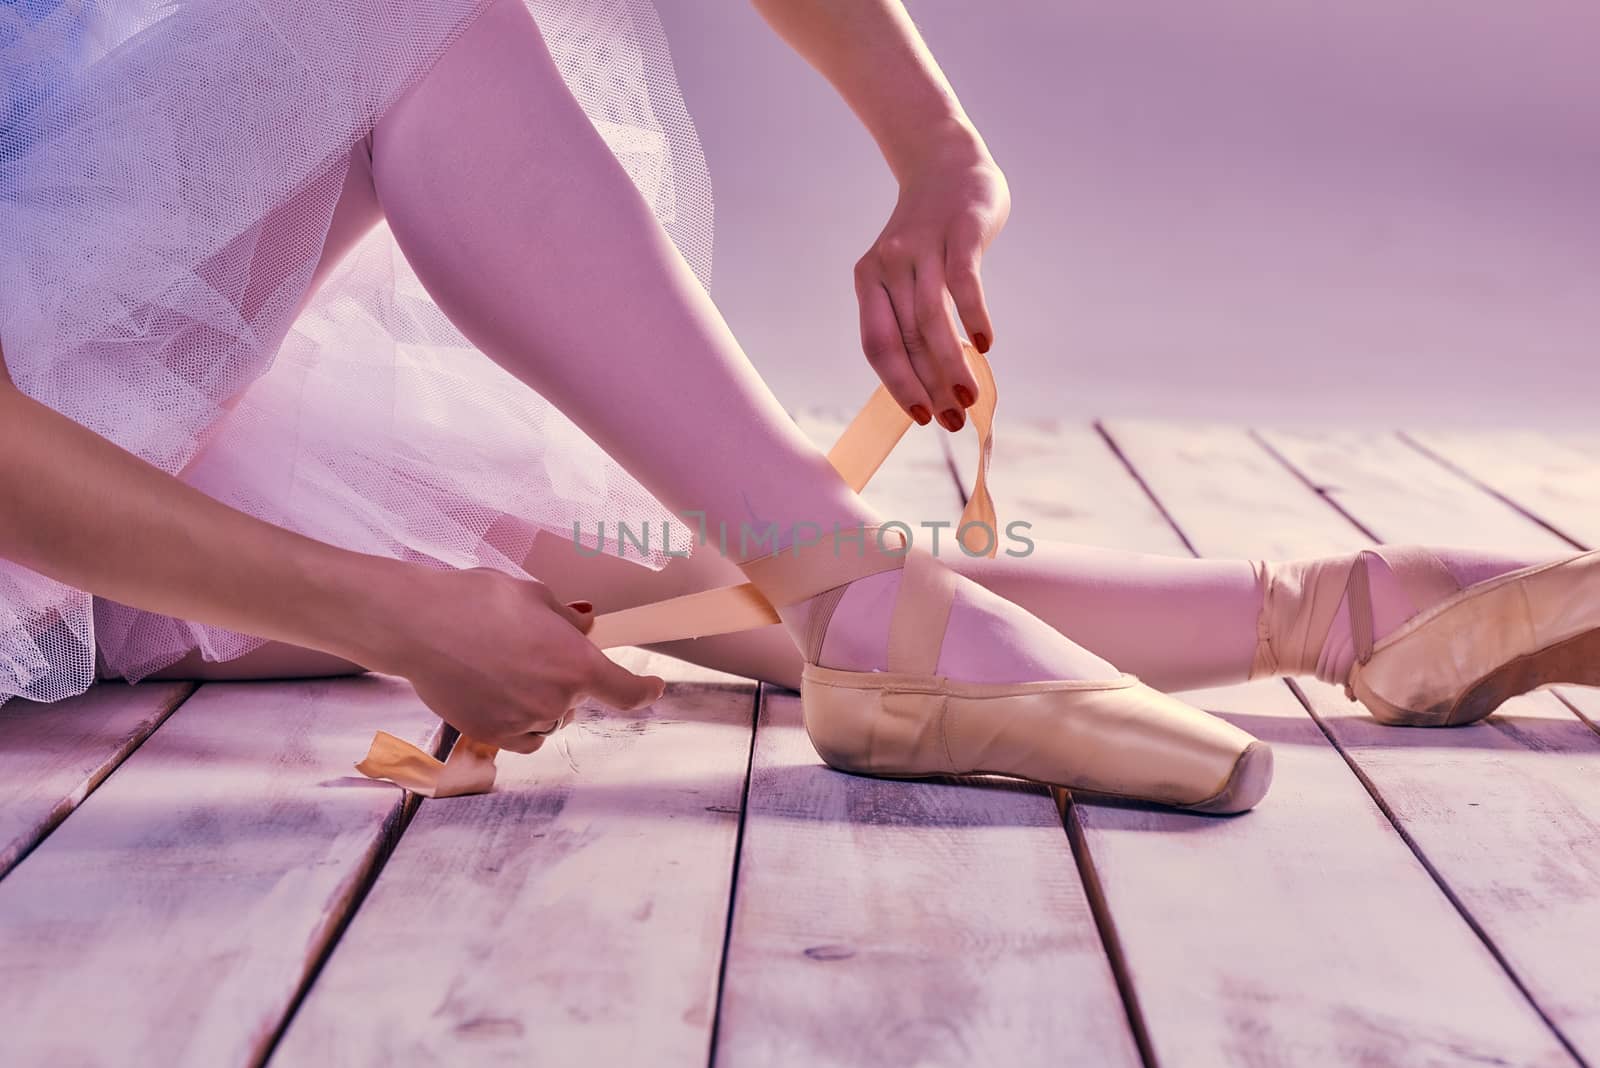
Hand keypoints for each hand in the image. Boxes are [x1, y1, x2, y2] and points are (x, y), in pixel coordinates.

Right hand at [367, 564, 664, 752]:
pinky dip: (519, 723)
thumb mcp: (535, 597)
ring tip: (504, 668)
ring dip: (541, 704)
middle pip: (578, 701)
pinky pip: (523, 738)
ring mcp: (524, 722)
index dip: (645, 691)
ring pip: (550, 722)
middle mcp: (556, 701)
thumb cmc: (478, 601)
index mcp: (577, 664)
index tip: (653, 688)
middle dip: (566, 681)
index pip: (627, 691)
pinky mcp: (492, 735)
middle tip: (531, 650)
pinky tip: (496, 694)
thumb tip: (585, 628)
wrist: (420, 624)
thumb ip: (567, 621)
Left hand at [854, 141, 1009, 431]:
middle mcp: (888, 263)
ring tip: (970, 397)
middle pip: (905, 338)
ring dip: (950, 364)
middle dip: (929, 386)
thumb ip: (914, 319)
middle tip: (954, 421)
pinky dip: (973, 316)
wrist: (947, 162)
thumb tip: (933, 384)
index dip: (897, 385)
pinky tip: (984, 346)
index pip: (877, 345)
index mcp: (868, 280)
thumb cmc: (931, 234)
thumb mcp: (909, 273)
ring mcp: (923, 245)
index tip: (922, 418)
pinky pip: (963, 282)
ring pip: (931, 318)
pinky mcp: (959, 231)